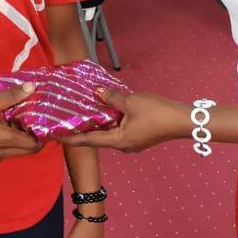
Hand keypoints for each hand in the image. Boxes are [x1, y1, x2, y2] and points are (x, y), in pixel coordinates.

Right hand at [0, 84, 42, 164]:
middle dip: (32, 136)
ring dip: (18, 138)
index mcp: (4, 141)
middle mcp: (1, 154)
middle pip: (26, 150)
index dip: (42, 134)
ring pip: (14, 151)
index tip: (43, 120)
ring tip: (14, 119)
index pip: (34, 145)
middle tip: (30, 118)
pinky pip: (2, 152)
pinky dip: (7, 142)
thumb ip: (10, 96)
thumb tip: (32, 88)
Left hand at [58, 89, 188, 153]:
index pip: (88, 140)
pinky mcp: (139, 136)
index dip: (70, 138)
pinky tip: (105, 110)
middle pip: (97, 137)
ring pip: (108, 133)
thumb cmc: (156, 112)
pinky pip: (118, 129)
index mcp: (118, 141)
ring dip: (97, 123)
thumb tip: (96, 91)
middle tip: (65, 120)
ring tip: (81, 112)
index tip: (54, 136)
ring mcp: (131, 142)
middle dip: (82, 129)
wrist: (183, 120)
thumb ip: (112, 97)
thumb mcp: (131, 102)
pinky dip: (109, 121)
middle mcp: (122, 145)